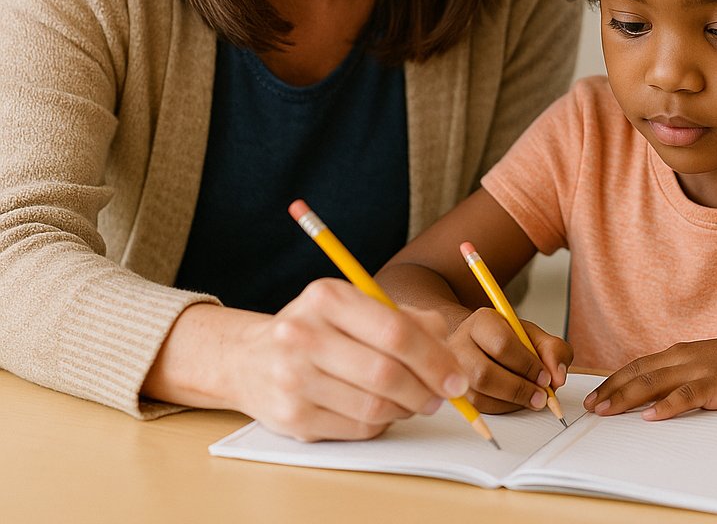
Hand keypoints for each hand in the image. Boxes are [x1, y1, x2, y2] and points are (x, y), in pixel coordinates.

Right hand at [229, 279, 469, 440]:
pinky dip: (382, 423)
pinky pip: (357, 429)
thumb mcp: (358, 306)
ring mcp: (293, 378)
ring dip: (406, 409)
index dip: (434, 358)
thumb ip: (408, 320)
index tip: (457, 378)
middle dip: (426, 389)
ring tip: (414, 401)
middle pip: (386, 372)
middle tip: (443, 396)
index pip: (395, 330)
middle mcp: (303, 334)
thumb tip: (449, 355)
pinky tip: (383, 410)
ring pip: (374, 407)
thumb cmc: (319, 329)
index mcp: (327, 296)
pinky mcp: (292, 417)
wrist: (250, 358)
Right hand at [447, 307, 573, 413]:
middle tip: (541, 396)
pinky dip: (501, 409)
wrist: (483, 343)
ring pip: (479, 394)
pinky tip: (514, 402)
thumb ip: (553, 350)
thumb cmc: (508, 340)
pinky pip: (476, 408)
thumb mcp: (534, 336)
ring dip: (511, 402)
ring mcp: (453, 368)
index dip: (527, 365)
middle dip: (519, 389)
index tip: (546, 377)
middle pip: (484, 373)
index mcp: (482, 321)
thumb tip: (557, 376)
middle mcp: (461, 342)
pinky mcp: (453, 391)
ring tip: (531, 399)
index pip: (502, 344)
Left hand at [583, 331, 716, 420]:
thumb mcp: (707, 366)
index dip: (614, 381)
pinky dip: (667, 406)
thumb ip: (684, 376)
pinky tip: (652, 417)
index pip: (638, 366)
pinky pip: (687, 395)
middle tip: (591, 407)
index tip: (595, 396)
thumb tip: (660, 395)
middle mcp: (683, 357)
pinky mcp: (716, 383)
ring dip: (628, 397)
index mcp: (679, 353)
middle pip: (639, 373)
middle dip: (612, 390)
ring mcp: (699, 368)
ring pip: (655, 382)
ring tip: (608, 411)